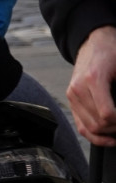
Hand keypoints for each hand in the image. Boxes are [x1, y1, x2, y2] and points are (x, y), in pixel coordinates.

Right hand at [67, 25, 115, 145]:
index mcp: (93, 79)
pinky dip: (95, 137)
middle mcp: (78, 89)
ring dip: (109, 134)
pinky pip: (82, 126)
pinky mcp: (71, 100)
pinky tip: (110, 138)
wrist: (94, 43)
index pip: (108, 114)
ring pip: (90, 128)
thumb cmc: (112, 53)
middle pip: (99, 124)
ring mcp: (72, 95)